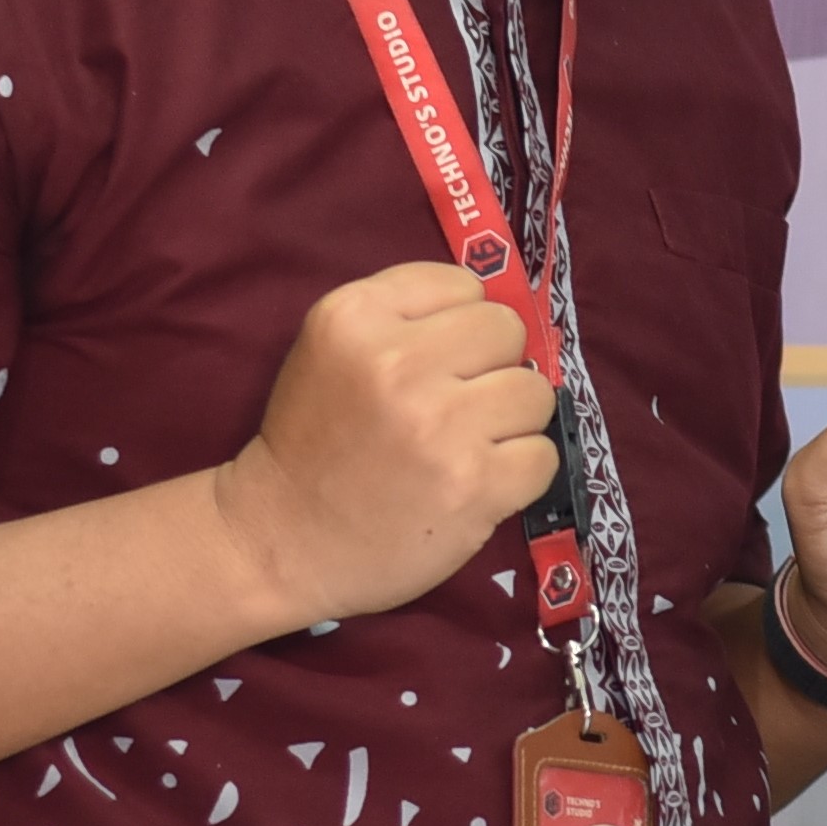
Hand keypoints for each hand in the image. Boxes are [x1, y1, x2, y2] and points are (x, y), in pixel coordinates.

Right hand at [210, 261, 559, 629]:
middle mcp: (396, 362)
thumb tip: (503, 311)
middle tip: (453, 408)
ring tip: (464, 447)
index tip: (432, 363)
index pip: (463, 284)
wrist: (284, 541)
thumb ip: (406, 316)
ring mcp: (438, 425)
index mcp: (355, 316)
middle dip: (491, 367)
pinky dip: (520, 473)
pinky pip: (542, 454)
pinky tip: (476, 483)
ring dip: (511, 423)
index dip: (458, 326)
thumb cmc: (315, 443)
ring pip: (534, 392)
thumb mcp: (332, 350)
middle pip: (506, 330)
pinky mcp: (473, 483)